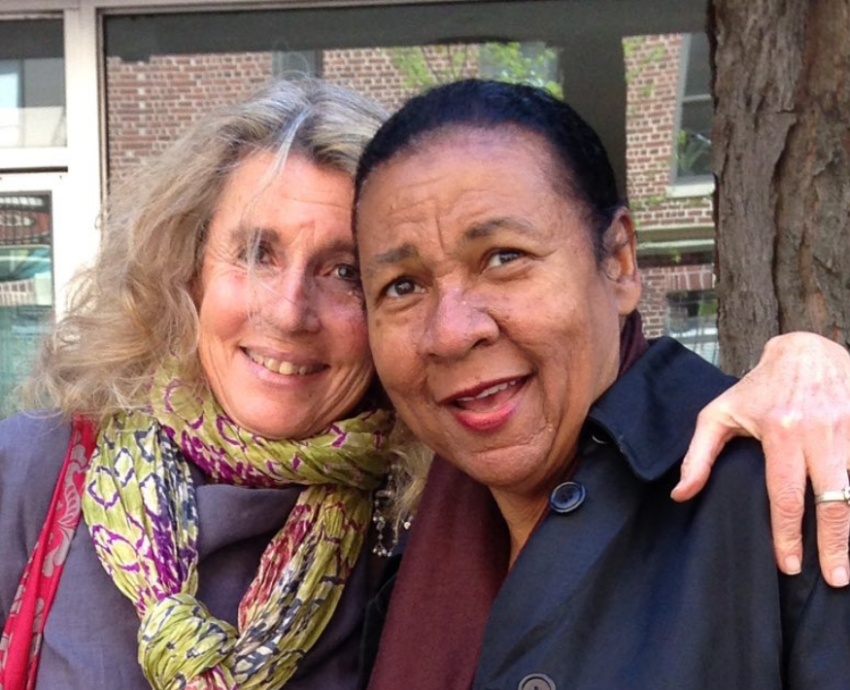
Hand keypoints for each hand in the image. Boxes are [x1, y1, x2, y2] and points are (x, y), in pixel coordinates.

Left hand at [671, 332, 849, 586]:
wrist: (807, 350)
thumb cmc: (758, 388)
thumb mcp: (719, 414)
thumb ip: (698, 455)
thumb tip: (680, 494)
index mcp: (781, 431)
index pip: (785, 495)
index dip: (787, 535)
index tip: (789, 566)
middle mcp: (820, 431)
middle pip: (831, 501)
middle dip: (834, 544)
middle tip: (834, 578)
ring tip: (849, 562)